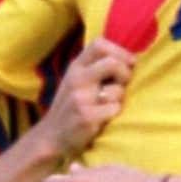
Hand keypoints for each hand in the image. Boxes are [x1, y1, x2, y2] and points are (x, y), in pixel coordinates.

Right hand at [40, 38, 134, 157]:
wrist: (50, 137)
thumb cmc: (70, 106)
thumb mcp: (76, 81)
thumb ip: (95, 67)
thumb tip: (130, 57)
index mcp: (75, 67)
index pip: (99, 44)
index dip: (119, 51)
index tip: (129, 62)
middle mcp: (76, 79)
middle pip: (112, 63)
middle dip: (126, 73)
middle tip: (123, 84)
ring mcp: (81, 99)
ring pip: (118, 90)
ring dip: (120, 99)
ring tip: (107, 105)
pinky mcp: (87, 117)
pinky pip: (115, 109)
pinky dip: (115, 114)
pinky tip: (103, 118)